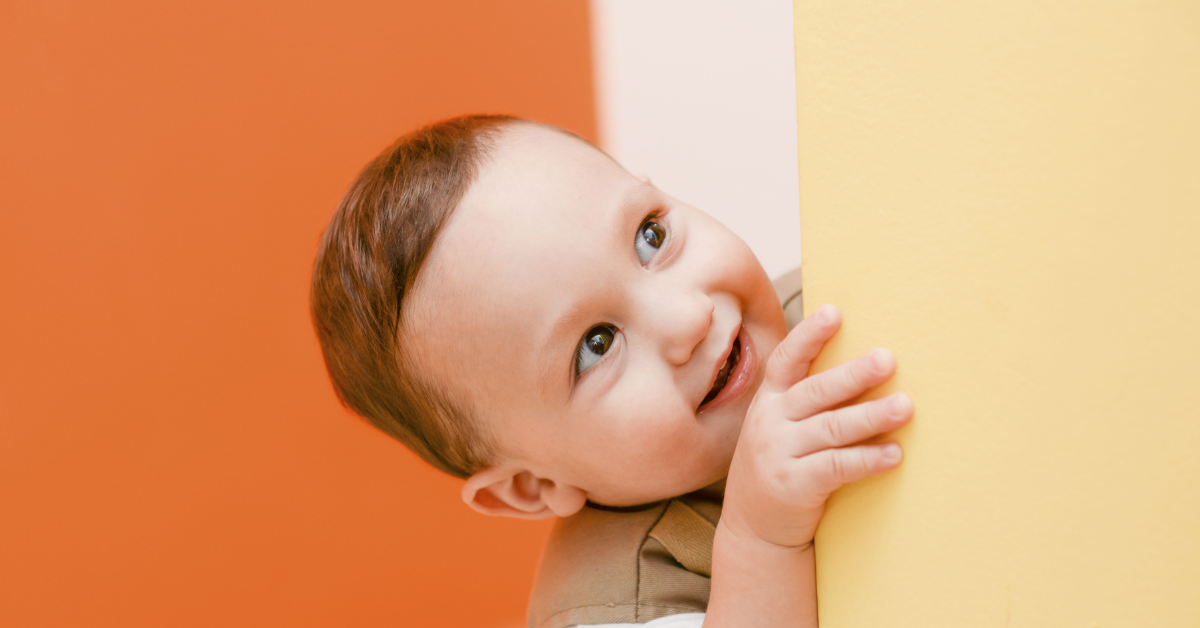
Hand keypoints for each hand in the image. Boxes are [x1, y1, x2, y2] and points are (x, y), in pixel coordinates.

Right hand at [720, 304, 911, 549]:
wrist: (753, 529)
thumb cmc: (779, 466)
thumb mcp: (778, 427)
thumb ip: (805, 401)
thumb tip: (862, 367)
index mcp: (769, 401)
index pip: (786, 360)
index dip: (810, 336)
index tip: (835, 312)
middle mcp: (770, 422)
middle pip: (816, 392)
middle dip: (854, 375)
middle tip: (888, 359)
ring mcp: (779, 454)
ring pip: (831, 429)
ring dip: (871, 416)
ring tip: (905, 406)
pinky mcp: (794, 486)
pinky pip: (837, 468)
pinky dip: (867, 460)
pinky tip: (894, 453)